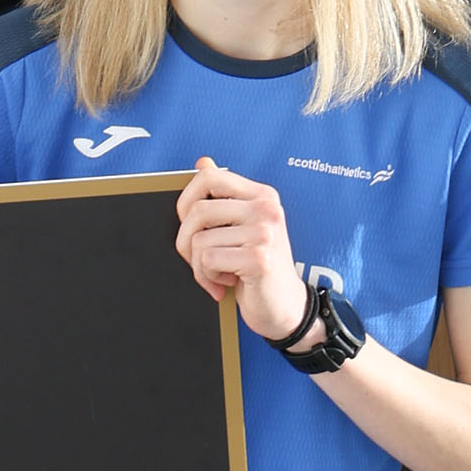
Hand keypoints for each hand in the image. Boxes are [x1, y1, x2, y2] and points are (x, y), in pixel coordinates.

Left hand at [175, 157, 307, 340]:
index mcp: (262, 196)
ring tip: (219, 274)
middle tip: (198, 260)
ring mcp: (265, 233)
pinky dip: (207, 277)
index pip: (208, 177)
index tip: (189, 224)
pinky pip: (208, 259)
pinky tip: (226, 283)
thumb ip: (224, 195)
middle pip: (197, 211)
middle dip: (186, 242)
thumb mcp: (242, 227)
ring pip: (199, 240)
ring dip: (199, 266)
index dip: (186, 200)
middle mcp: (267, 209)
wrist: (285, 308)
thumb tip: (203, 162)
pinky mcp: (259, 258)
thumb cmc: (259, 268)